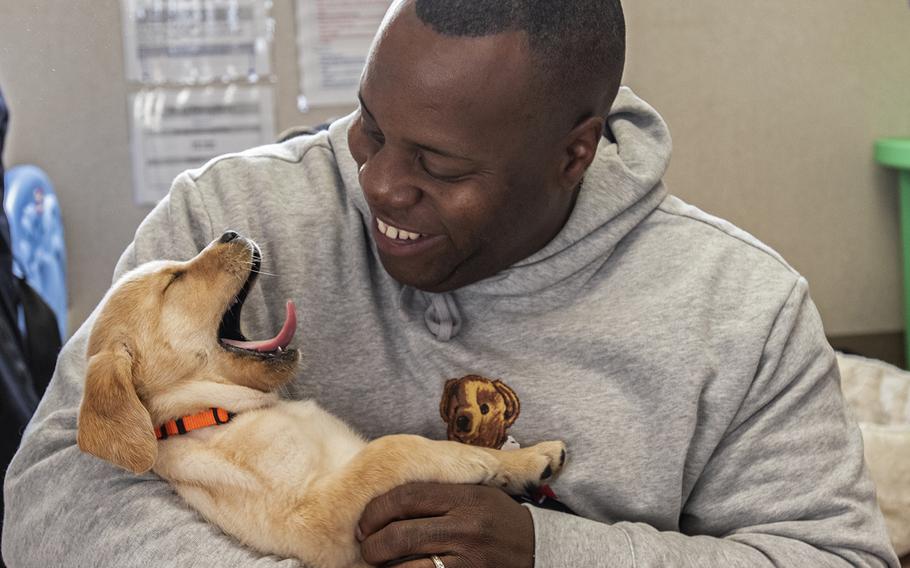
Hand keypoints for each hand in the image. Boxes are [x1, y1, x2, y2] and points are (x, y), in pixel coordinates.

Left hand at [358, 482, 534, 567]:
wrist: (541, 550)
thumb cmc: (500, 520)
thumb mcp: (478, 495)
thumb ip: (442, 492)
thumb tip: (390, 495)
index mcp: (464, 497)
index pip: (406, 497)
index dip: (376, 510)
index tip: (365, 522)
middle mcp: (465, 526)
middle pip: (400, 533)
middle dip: (373, 544)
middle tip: (367, 548)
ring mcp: (468, 559)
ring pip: (406, 566)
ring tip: (379, 565)